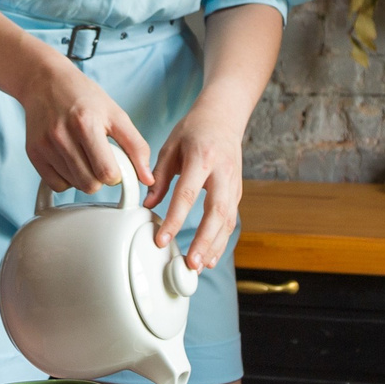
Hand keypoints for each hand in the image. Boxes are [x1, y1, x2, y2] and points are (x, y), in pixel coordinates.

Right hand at [21, 61, 152, 196]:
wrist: (45, 81)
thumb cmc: (83, 97)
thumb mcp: (116, 114)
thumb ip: (136, 147)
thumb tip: (148, 180)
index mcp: (86, 124)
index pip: (107, 173)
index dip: (116, 174)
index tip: (115, 164)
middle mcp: (61, 136)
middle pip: (90, 185)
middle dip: (100, 178)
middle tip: (99, 159)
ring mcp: (45, 145)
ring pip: (73, 186)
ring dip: (83, 177)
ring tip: (83, 154)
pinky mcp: (33, 153)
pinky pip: (55, 184)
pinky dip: (66, 178)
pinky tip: (69, 160)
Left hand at [148, 111, 243, 269]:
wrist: (224, 117)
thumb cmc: (194, 130)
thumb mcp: (170, 147)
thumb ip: (159, 177)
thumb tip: (147, 205)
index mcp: (202, 158)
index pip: (187, 194)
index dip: (174, 219)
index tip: (161, 239)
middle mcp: (222, 172)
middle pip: (216, 212)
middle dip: (203, 240)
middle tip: (190, 262)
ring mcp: (234, 183)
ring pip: (227, 220)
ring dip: (214, 245)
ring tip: (199, 266)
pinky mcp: (237, 192)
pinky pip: (230, 220)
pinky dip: (220, 240)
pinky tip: (209, 256)